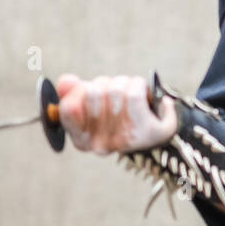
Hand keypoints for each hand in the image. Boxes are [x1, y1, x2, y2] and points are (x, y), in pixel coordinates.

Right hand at [54, 74, 177, 154]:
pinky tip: (143, 90)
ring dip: (125, 82)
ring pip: (115, 90)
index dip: (78, 91)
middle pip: (94, 92)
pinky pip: (135, 94)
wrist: (159, 130)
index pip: (68, 108)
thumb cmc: (124, 115)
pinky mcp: (147, 132)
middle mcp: (101, 144)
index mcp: (83, 140)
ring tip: (131, 89)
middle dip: (107, 83)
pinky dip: (139, 85)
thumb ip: (75, 93)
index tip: (90, 88)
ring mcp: (125, 139)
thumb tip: (65, 82)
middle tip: (116, 88)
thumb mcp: (96, 105)